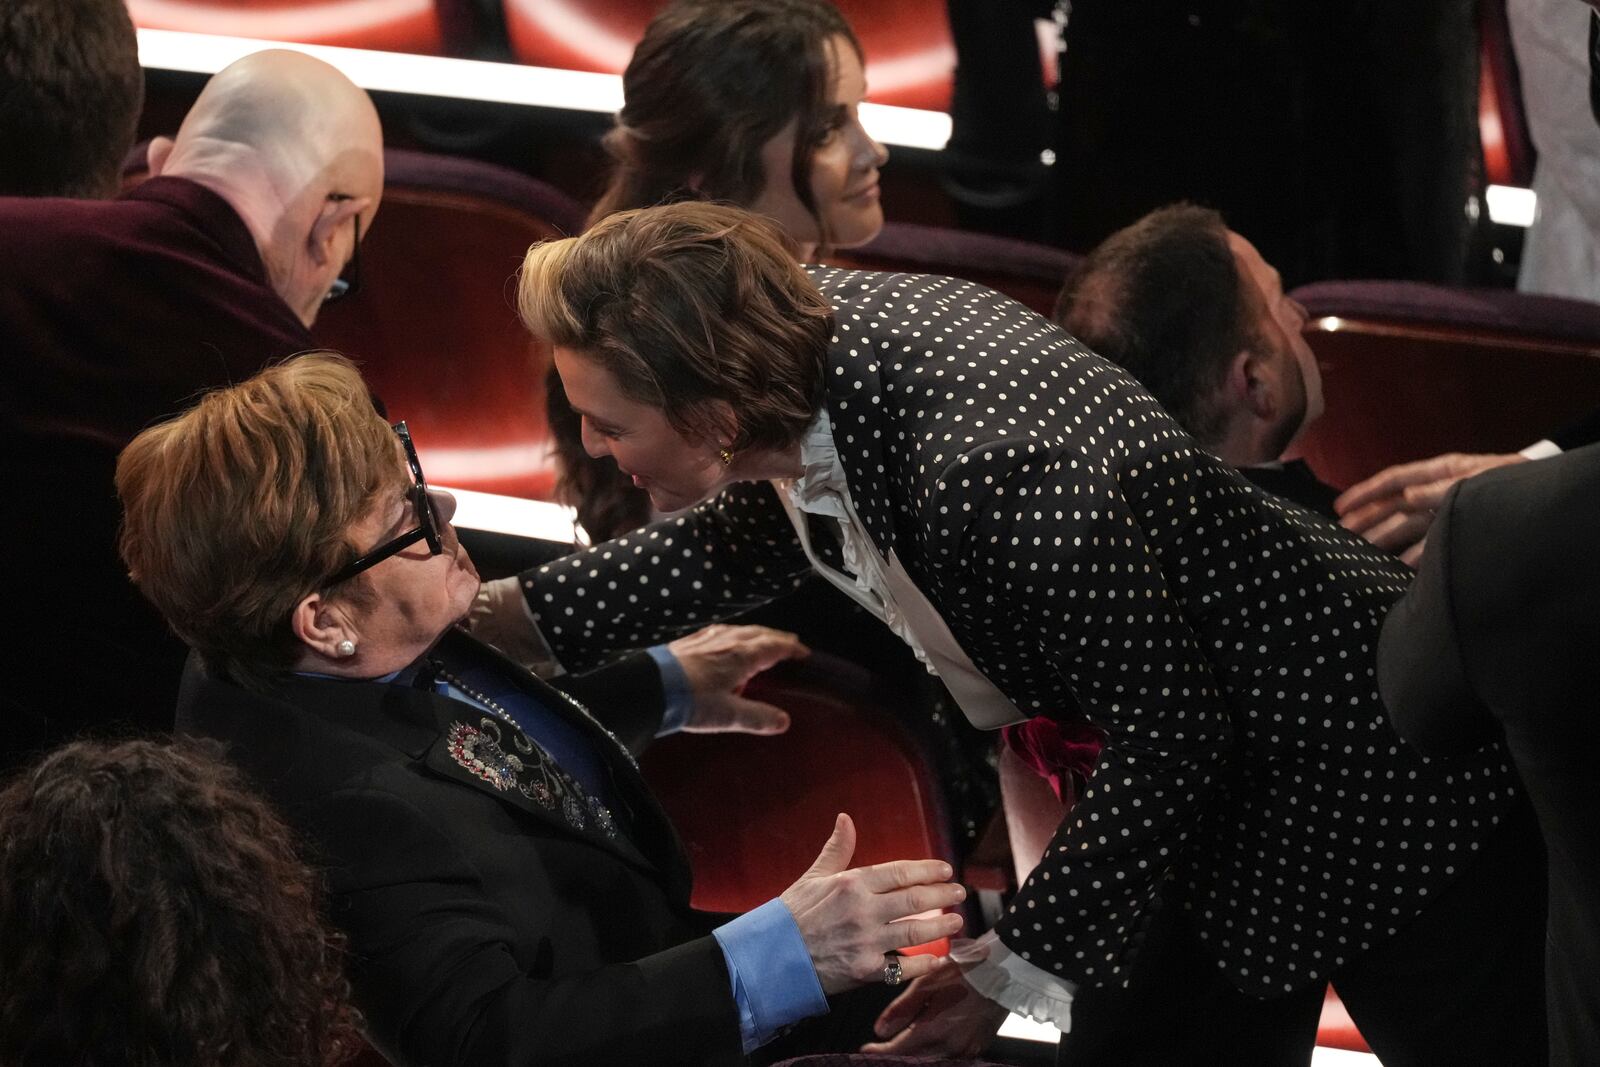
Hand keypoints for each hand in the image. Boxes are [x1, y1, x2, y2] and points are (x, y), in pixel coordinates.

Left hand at [669, 624, 807, 734]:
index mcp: (742, 655)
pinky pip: (720, 631)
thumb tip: (784, 721)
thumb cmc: (691, 700)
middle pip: (760, 633)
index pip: (775, 647)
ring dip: (756, 634)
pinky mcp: (691, 641)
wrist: (652, 687)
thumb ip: (758, 717)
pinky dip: (734, 634)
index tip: (803, 653)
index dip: (791, 649)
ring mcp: (708, 638)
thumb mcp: (729, 714)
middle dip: (778, 638)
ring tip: (762, 641)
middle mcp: (728, 640)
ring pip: (740, 630)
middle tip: (789, 644)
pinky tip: (726, 640)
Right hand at [780, 813, 966, 994]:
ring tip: (956, 921)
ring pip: (915, 932)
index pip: (900, 872)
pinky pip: (903, 968)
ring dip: (941, 926)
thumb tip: (846, 819)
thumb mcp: (814, 876)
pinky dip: (924, 964)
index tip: (945, 870)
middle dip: (943, 895)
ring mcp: (866, 942)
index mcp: (852, 884)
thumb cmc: (792, 914)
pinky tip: (938, 958)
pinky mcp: (865, 970)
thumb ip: (837, 849)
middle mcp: (863, 910)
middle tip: (959, 893)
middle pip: (915, 900)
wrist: (773, 956)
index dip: (927, 870)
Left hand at [862, 958, 1009, 1055]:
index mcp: (936, 1030)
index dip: (879, 1051)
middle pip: (914, 1060)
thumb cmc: (965, 970)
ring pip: (932, 1060)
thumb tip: (879, 1031)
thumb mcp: (926, 983)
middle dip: (896, 1055)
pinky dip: (934, 1052)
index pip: (899, 1051)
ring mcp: (967, 1050)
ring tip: (903, 1041)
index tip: (867, 1048)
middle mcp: (952, 1047)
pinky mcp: (978, 1048)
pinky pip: (949, 1057)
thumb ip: (901, 1010)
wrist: (1004, 970)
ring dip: (914, 1054)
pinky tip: (928, 1039)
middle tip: (882, 1046)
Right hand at [1334, 452, 1523, 564]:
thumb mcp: (1477, 481)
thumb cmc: (1512, 482)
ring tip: (1359, 554)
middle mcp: (1437, 492)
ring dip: (1382, 540)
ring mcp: (1446, 513)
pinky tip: (1395, 569)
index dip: (1366, 492)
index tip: (1341, 507)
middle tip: (1340, 535)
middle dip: (1366, 519)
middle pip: (1393, 506)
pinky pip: (1427, 547)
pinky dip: (1411, 558)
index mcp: (1441, 472)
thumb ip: (1441, 489)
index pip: (1395, 479)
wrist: (1545, 505)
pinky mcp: (1456, 533)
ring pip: (1405, 528)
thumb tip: (1406, 496)